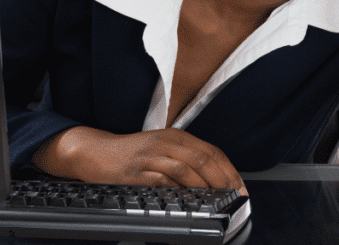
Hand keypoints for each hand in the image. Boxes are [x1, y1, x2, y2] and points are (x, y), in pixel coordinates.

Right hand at [31, 126, 247, 195]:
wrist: (97, 153)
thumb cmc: (132, 154)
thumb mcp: (162, 149)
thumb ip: (186, 159)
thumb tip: (215, 181)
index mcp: (176, 136)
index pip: (212, 152)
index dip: (230, 171)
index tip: (240, 189)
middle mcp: (166, 142)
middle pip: (203, 160)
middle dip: (223, 182)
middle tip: (233, 198)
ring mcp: (152, 156)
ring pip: (187, 169)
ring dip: (205, 187)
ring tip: (215, 201)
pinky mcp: (138, 171)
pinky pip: (163, 181)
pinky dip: (179, 191)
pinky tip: (189, 201)